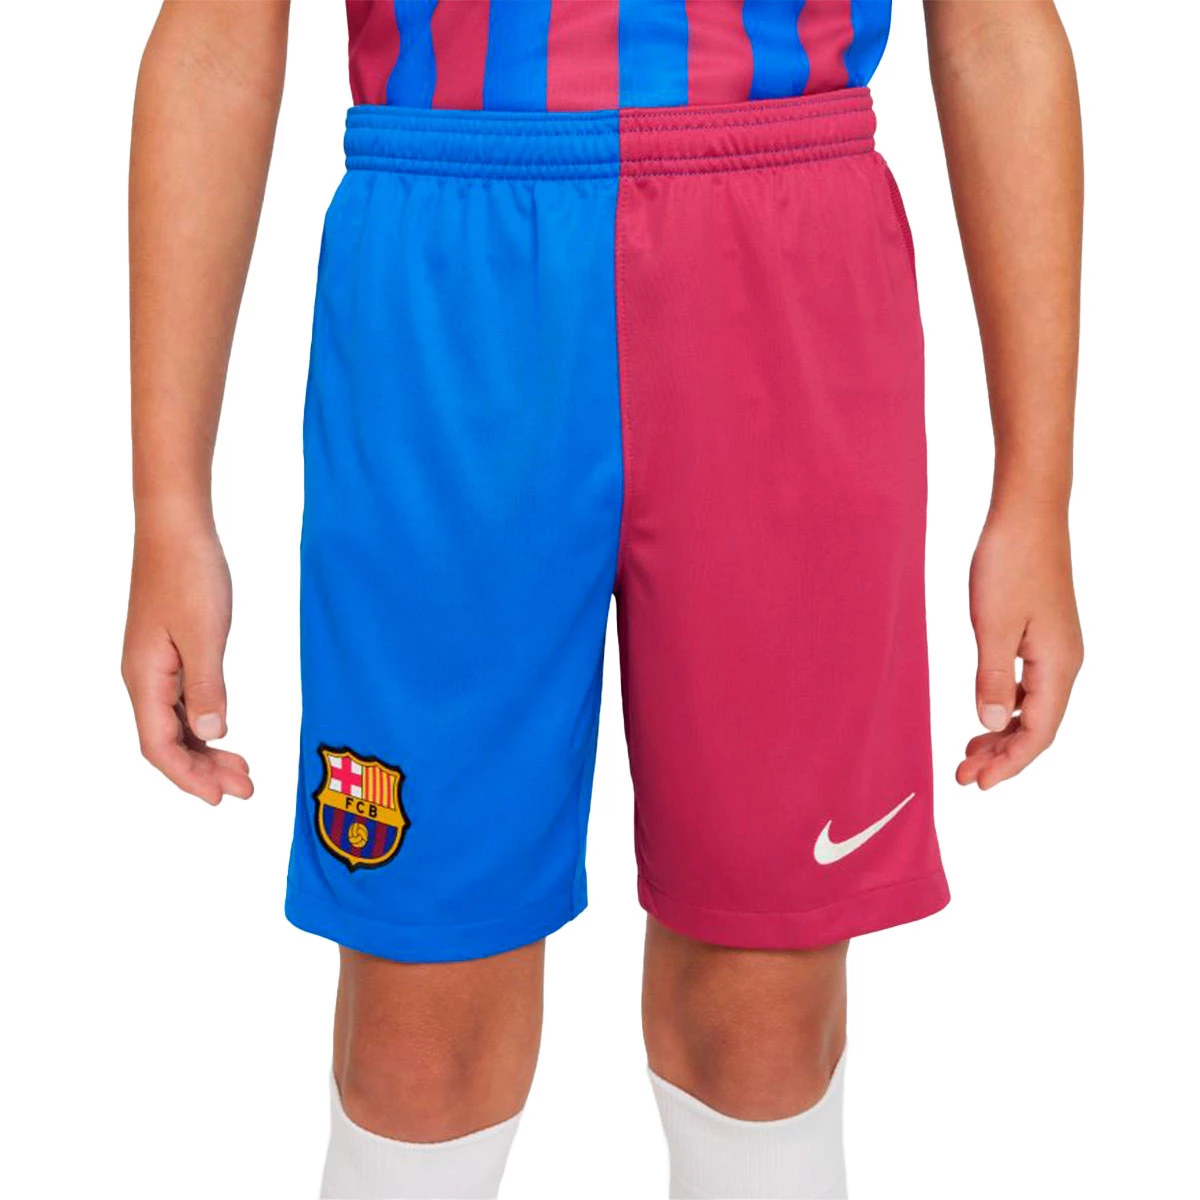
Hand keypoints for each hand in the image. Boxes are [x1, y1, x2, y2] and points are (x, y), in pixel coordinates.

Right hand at [122, 517, 252, 803]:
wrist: (176, 529)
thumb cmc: (189, 575)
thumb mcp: (205, 635)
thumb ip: (208, 688)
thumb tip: (212, 736)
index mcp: (146, 679)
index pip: (160, 747)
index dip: (188, 778)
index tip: (219, 799)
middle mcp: (144, 678)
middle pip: (168, 742)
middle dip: (203, 771)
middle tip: (246, 789)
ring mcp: (155, 667)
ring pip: (176, 724)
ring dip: (207, 751)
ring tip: (243, 770)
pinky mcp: (170, 653)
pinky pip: (183, 703)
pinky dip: (204, 724)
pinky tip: (224, 733)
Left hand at [957, 509, 1082, 789]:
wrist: (1027, 513)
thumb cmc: (1010, 562)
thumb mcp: (993, 623)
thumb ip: (992, 676)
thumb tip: (993, 722)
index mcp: (1058, 665)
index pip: (1039, 732)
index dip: (1010, 763)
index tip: (977, 784)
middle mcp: (1064, 661)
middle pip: (1037, 726)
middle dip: (1002, 755)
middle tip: (962, 775)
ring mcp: (1055, 648)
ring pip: (1033, 707)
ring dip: (1002, 733)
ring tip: (968, 752)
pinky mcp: (1042, 634)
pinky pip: (1029, 685)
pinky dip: (1006, 705)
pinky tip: (985, 712)